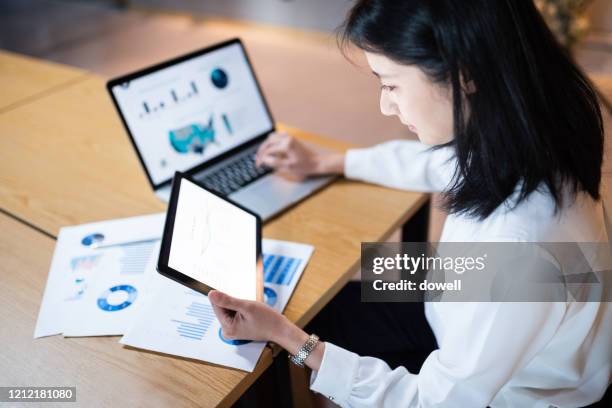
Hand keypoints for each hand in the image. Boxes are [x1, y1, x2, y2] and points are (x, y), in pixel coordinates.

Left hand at [208, 290, 323, 370]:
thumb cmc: (267, 320)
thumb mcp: (246, 306)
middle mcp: (226, 331)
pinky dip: (240, 309)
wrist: (280, 329)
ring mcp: (231, 330)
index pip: (217, 305)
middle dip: (234, 302)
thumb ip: (227, 300)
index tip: (236, 296)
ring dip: (238, 305)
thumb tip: (211, 294)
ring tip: (250, 311)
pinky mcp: (236, 327)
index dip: (226, 297)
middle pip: (222, 307)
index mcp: (227, 328)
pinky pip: (233, 313)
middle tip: (247, 307)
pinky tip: (249, 313)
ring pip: (228, 309)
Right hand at [255, 132, 344, 178]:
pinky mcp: (291, 138)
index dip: (261, 158)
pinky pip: (277, 136)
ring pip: (271, 138)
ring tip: (262, 154)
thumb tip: (264, 159)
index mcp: (286, 145)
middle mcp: (286, 138)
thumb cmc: (304, 166)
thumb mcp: (288, 167)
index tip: (258, 165)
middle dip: (261, 151)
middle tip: (258, 160)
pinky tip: (271, 147)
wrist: (316, 162)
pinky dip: (272, 141)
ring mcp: (289, 137)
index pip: (268, 151)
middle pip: (268, 143)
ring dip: (266, 146)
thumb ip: (274, 163)